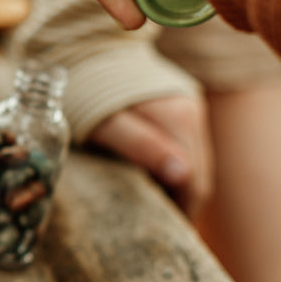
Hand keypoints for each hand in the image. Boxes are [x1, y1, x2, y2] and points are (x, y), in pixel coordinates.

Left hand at [89, 95, 211, 220]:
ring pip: (192, 162)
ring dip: (176, 187)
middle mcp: (190, 113)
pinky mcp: (176, 109)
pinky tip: (150, 183)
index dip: (181, 210)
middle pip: (197, 174)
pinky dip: (169, 170)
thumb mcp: (106, 122)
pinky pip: (181, 148)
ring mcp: (186, 109)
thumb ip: (142, 146)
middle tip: (156, 227)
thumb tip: (183, 176)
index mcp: (178, 119)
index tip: (164, 231)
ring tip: (152, 210)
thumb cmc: (87, 90)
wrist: (83, 50)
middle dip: (180, 203)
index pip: (194, 181)